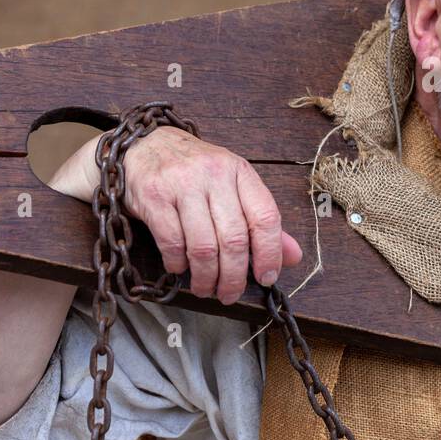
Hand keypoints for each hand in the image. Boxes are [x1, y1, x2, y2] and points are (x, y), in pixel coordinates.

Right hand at [113, 127, 302, 304]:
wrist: (146, 145)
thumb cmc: (194, 171)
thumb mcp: (232, 185)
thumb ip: (261, 221)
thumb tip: (293, 257)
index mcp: (240, 171)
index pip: (266, 217)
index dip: (270, 254)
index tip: (267, 277)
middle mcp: (214, 174)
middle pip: (234, 239)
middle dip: (234, 277)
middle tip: (229, 294)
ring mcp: (182, 183)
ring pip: (204, 246)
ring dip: (206, 277)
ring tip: (205, 287)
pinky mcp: (154, 195)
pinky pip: (172, 242)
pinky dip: (178, 264)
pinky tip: (180, 267)